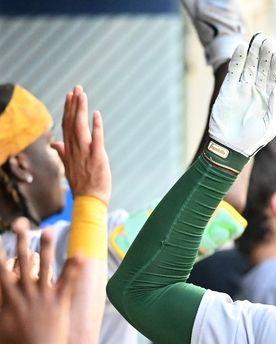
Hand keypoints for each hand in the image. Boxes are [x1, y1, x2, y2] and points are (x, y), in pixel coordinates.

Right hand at [0, 220, 80, 343]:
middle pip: (23, 260)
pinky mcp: (61, 302)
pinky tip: (81, 254)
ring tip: (50, 230)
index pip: (1, 269)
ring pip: (47, 266)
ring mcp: (44, 296)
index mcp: (9, 297)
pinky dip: (75, 267)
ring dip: (48, 247)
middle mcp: (26, 292)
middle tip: (21, 223)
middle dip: (21, 240)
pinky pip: (69, 281)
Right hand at [52, 86, 110, 204]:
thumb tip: (54, 144)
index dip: (68, 110)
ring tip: (82, 95)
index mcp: (69, 150)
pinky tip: (96, 114)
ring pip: (81, 127)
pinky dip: (96, 127)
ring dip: (81, 110)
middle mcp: (75, 149)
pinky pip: (96, 139)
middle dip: (74, 104)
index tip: (69, 96)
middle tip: (77, 88)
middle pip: (72, 122)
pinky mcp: (97, 157)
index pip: (67, 125)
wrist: (90, 200)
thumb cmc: (82, 184)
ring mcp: (85, 153)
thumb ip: (62, 153)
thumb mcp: (69, 167)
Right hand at [208, 33, 275, 156]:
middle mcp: (256, 92)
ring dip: (253, 53)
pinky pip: (234, 71)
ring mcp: (242, 90)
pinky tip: (242, 48)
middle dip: (265, 54)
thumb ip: (274, 103)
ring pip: (249, 66)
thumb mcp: (270, 123)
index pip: (275, 77)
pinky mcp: (228, 90)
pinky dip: (237, 59)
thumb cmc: (253, 139)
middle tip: (267, 40)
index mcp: (269, 99)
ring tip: (258, 39)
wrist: (230, 147)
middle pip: (262, 68)